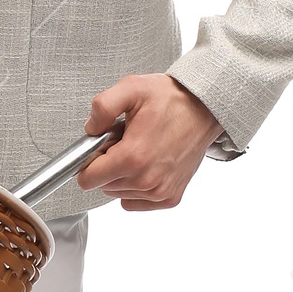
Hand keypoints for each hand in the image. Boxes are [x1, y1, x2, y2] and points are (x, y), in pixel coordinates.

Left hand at [77, 73, 220, 210]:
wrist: (204, 108)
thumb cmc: (171, 100)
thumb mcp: (131, 89)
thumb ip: (102, 107)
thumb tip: (90, 129)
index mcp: (132, 156)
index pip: (88, 179)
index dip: (90, 160)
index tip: (103, 147)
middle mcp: (147, 179)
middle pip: (104, 185)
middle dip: (108, 165)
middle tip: (126, 142)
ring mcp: (160, 191)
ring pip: (120, 194)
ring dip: (123, 176)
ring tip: (140, 149)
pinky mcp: (170, 197)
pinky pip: (136, 202)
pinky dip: (136, 187)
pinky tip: (147, 165)